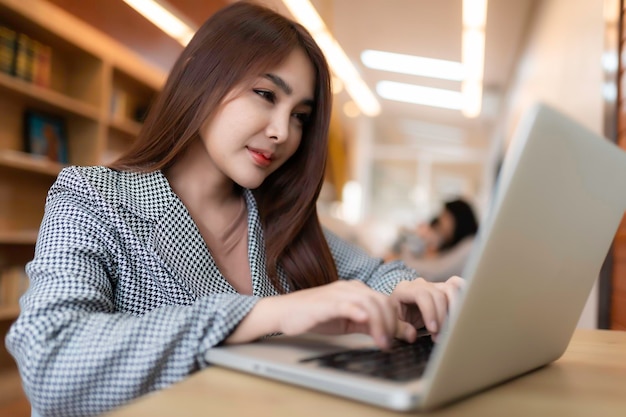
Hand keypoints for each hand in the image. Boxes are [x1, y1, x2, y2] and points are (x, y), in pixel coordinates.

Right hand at [226, 280, 414, 348]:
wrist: (285, 312)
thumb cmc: (316, 317)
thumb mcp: (350, 323)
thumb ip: (373, 326)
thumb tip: (401, 334)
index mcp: (358, 291)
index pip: (386, 302)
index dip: (398, 320)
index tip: (407, 338)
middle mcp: (350, 288)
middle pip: (381, 301)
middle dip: (392, 324)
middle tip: (393, 344)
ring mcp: (338, 293)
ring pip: (369, 302)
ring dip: (379, 323)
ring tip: (382, 342)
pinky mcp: (326, 302)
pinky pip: (346, 304)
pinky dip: (358, 312)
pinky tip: (365, 322)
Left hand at [389, 276, 463, 340]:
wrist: (400, 311)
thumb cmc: (396, 317)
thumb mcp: (393, 323)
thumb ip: (400, 328)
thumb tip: (412, 335)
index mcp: (404, 289)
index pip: (422, 294)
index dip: (430, 312)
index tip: (433, 330)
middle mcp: (420, 284)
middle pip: (438, 294)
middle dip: (441, 318)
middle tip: (440, 336)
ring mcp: (433, 284)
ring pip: (450, 289)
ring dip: (454, 311)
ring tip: (450, 329)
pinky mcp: (443, 288)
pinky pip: (457, 285)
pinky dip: (463, 296)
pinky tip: (462, 312)